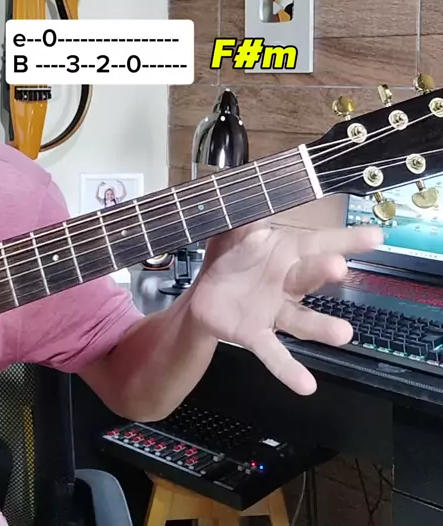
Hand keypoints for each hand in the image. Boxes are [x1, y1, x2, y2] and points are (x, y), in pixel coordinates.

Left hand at [189, 220, 382, 395]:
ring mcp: (274, 310)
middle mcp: (286, 282)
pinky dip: (290, 369)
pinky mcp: (255, 334)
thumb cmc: (228, 258)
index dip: (347, 239)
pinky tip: (307, 384)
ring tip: (344, 334)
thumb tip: (249, 194)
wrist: (202, 294)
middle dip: (324, 271)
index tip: (376, 238)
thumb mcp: (232, 230)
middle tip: (339, 267)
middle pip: (310, 275)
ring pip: (302, 319)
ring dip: (322, 328)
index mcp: (284, 250)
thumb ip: (244, 215)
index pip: (319, 241)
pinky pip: (275, 353)